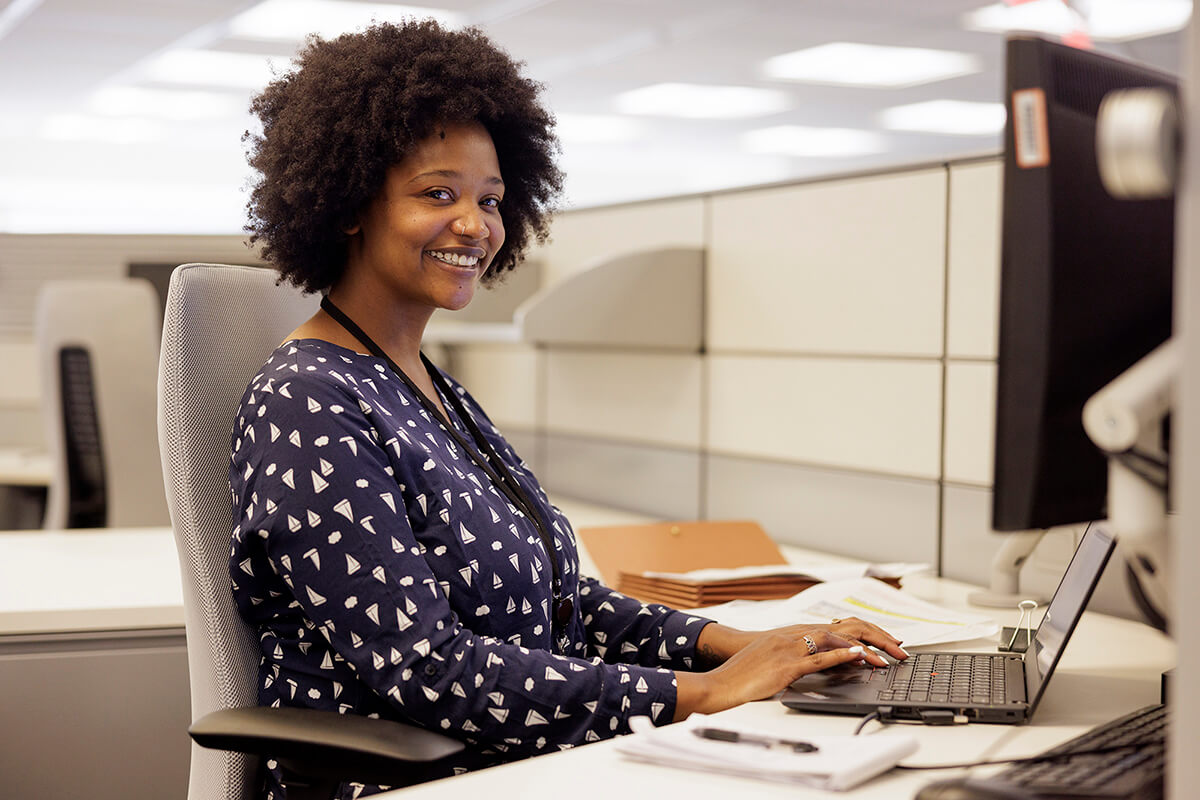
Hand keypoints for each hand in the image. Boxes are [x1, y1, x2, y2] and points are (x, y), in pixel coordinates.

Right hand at [675, 629, 867, 720]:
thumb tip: (807, 665)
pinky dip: (842, 655)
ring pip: (831, 640)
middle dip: (866, 637)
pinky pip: (820, 658)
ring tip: (884, 653)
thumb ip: (787, 658)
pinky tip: (858, 657)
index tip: (874, 640)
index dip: (853, 633)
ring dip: (860, 646)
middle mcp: (788, 636)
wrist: (721, 683)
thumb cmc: (740, 676)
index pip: (827, 628)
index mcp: (785, 634)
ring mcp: (787, 649)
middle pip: (836, 629)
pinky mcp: (786, 666)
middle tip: (890, 645)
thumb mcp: (767, 660)